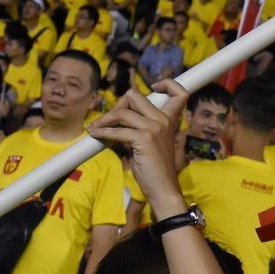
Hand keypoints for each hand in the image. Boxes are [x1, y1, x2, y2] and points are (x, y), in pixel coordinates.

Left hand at [89, 80, 184, 208]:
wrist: (164, 190)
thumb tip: (117, 120)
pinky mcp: (143, 139)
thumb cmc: (156, 170)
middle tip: (110, 119)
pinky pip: (116, 130)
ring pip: (122, 112)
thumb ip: (140, 128)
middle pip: (135, 96)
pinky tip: (95, 134)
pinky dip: (102, 132)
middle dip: (118, 105)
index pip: (179, 92)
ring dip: (105, 120)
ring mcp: (154, 128)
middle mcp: (164, 120)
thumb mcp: (151, 143)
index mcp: (170, 121)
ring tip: (95, 128)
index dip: (168, 83)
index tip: (154, 86)